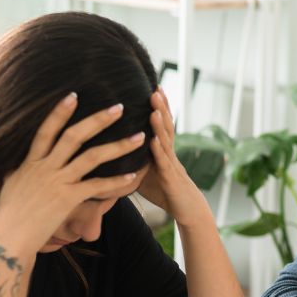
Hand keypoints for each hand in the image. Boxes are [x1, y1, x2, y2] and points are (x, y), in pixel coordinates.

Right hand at [0, 94, 145, 256]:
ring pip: (92, 157)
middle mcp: (45, 167)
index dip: (60, 112)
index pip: (46, 130)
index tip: (74, 95)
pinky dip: (116, 181)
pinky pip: (97, 187)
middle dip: (98, 120)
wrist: (8, 238)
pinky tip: (132, 176)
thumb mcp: (11, 184)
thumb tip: (17, 162)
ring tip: (139, 137)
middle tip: (119, 107)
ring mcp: (57, 182)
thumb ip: (19, 170)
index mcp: (31, 162)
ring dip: (118, 146)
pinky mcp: (68, 199)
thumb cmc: (9, 214)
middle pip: (74, 136)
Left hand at [136, 88, 212, 227]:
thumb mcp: (145, 171)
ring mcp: (172, 165)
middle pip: (166, 126)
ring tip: (154, 107)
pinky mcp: (171, 181)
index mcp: (162, 150)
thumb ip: (132, 157)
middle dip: (161, 106)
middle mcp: (169, 153)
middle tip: (155, 86)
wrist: (188, 211)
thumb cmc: (165, 191)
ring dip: (160, 124)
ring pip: (166, 141)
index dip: (158, 105)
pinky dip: (158, 151)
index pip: (160, 123)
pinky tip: (153, 140)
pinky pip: (164, 164)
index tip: (152, 85)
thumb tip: (108, 149)